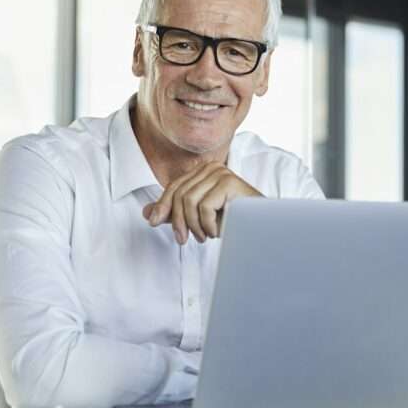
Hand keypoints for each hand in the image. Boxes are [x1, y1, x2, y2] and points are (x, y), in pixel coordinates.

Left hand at [142, 162, 261, 243]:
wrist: (260, 228)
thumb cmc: (233, 221)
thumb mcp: (198, 217)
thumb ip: (174, 213)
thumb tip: (147, 213)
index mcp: (203, 171)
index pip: (174, 187)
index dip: (162, 205)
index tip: (153, 222)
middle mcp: (212, 167)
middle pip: (180, 195)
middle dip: (179, 221)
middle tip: (184, 239)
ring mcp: (221, 173)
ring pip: (190, 202)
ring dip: (195, 226)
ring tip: (205, 236)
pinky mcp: (230, 183)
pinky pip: (204, 207)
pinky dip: (208, 225)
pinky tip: (218, 231)